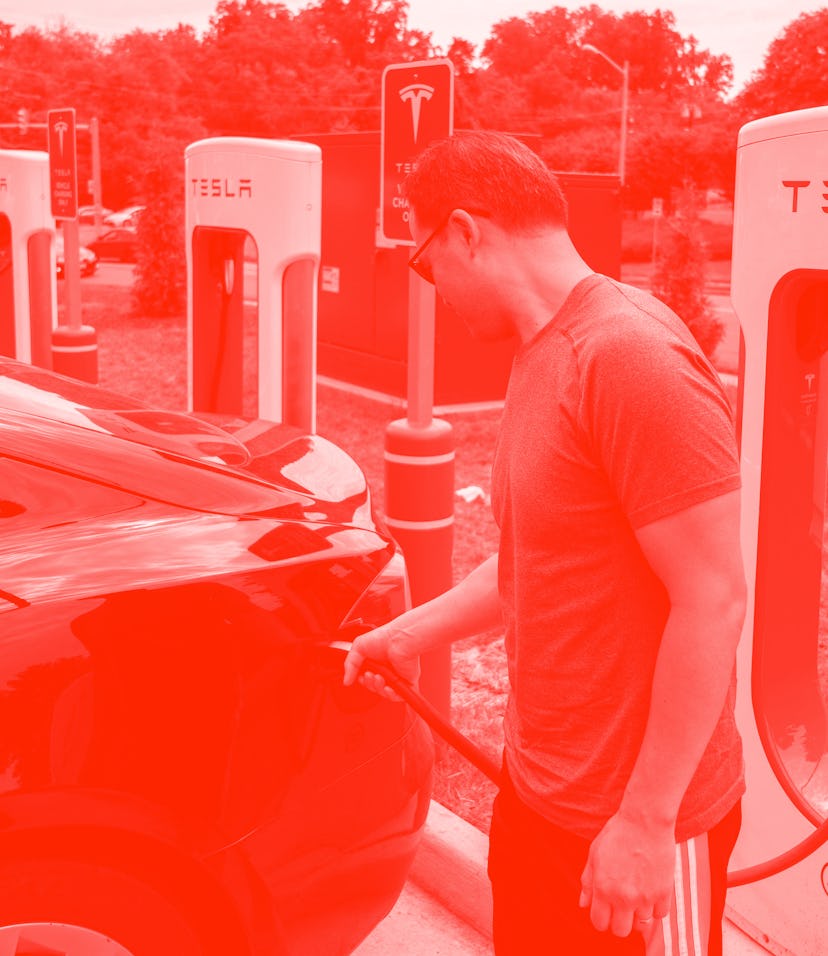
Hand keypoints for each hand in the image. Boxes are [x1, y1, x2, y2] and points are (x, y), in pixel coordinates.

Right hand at [342, 624, 419, 701]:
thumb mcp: (358, 647)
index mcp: (376, 662)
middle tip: (370, 674)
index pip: (366, 679)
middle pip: (374, 687)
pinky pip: (399, 696)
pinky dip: (391, 695)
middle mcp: (387, 670)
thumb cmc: (383, 638)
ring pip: (384, 693)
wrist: (398, 639)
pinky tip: (387, 687)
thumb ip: (350, 664)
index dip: (362, 680)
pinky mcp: (407, 682)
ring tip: (378, 677)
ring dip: (378, 688)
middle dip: (369, 684)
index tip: (361, 675)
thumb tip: (346, 681)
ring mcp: (396, 676)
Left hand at [579, 812, 674, 937]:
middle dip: (619, 922)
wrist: (644, 821)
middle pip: (620, 931)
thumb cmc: (617, 834)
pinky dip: (655, 907)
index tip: (606, 911)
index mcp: (603, 888)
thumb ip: (587, 882)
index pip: (599, 923)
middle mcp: (623, 897)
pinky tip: (651, 892)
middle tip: (621, 908)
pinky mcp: (663, 893)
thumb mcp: (594, 854)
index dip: (601, 919)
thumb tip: (583, 904)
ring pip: (641, 925)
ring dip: (638, 914)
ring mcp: (645, 897)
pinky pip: (660, 915)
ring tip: (637, 896)